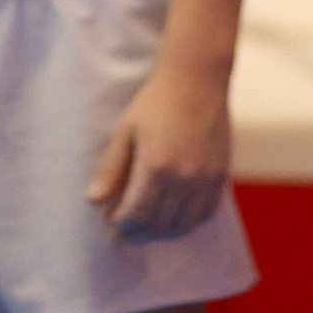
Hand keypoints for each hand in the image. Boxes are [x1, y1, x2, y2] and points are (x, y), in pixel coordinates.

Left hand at [89, 66, 231, 240]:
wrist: (197, 79)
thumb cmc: (156, 101)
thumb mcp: (126, 130)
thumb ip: (110, 168)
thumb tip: (93, 201)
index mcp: (156, 166)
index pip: (135, 215)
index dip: (119, 225)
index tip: (108, 221)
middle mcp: (183, 178)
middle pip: (157, 225)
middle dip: (136, 233)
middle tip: (122, 230)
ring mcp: (204, 179)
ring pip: (181, 225)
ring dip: (160, 232)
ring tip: (144, 226)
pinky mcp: (220, 176)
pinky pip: (204, 214)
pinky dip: (186, 223)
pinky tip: (172, 217)